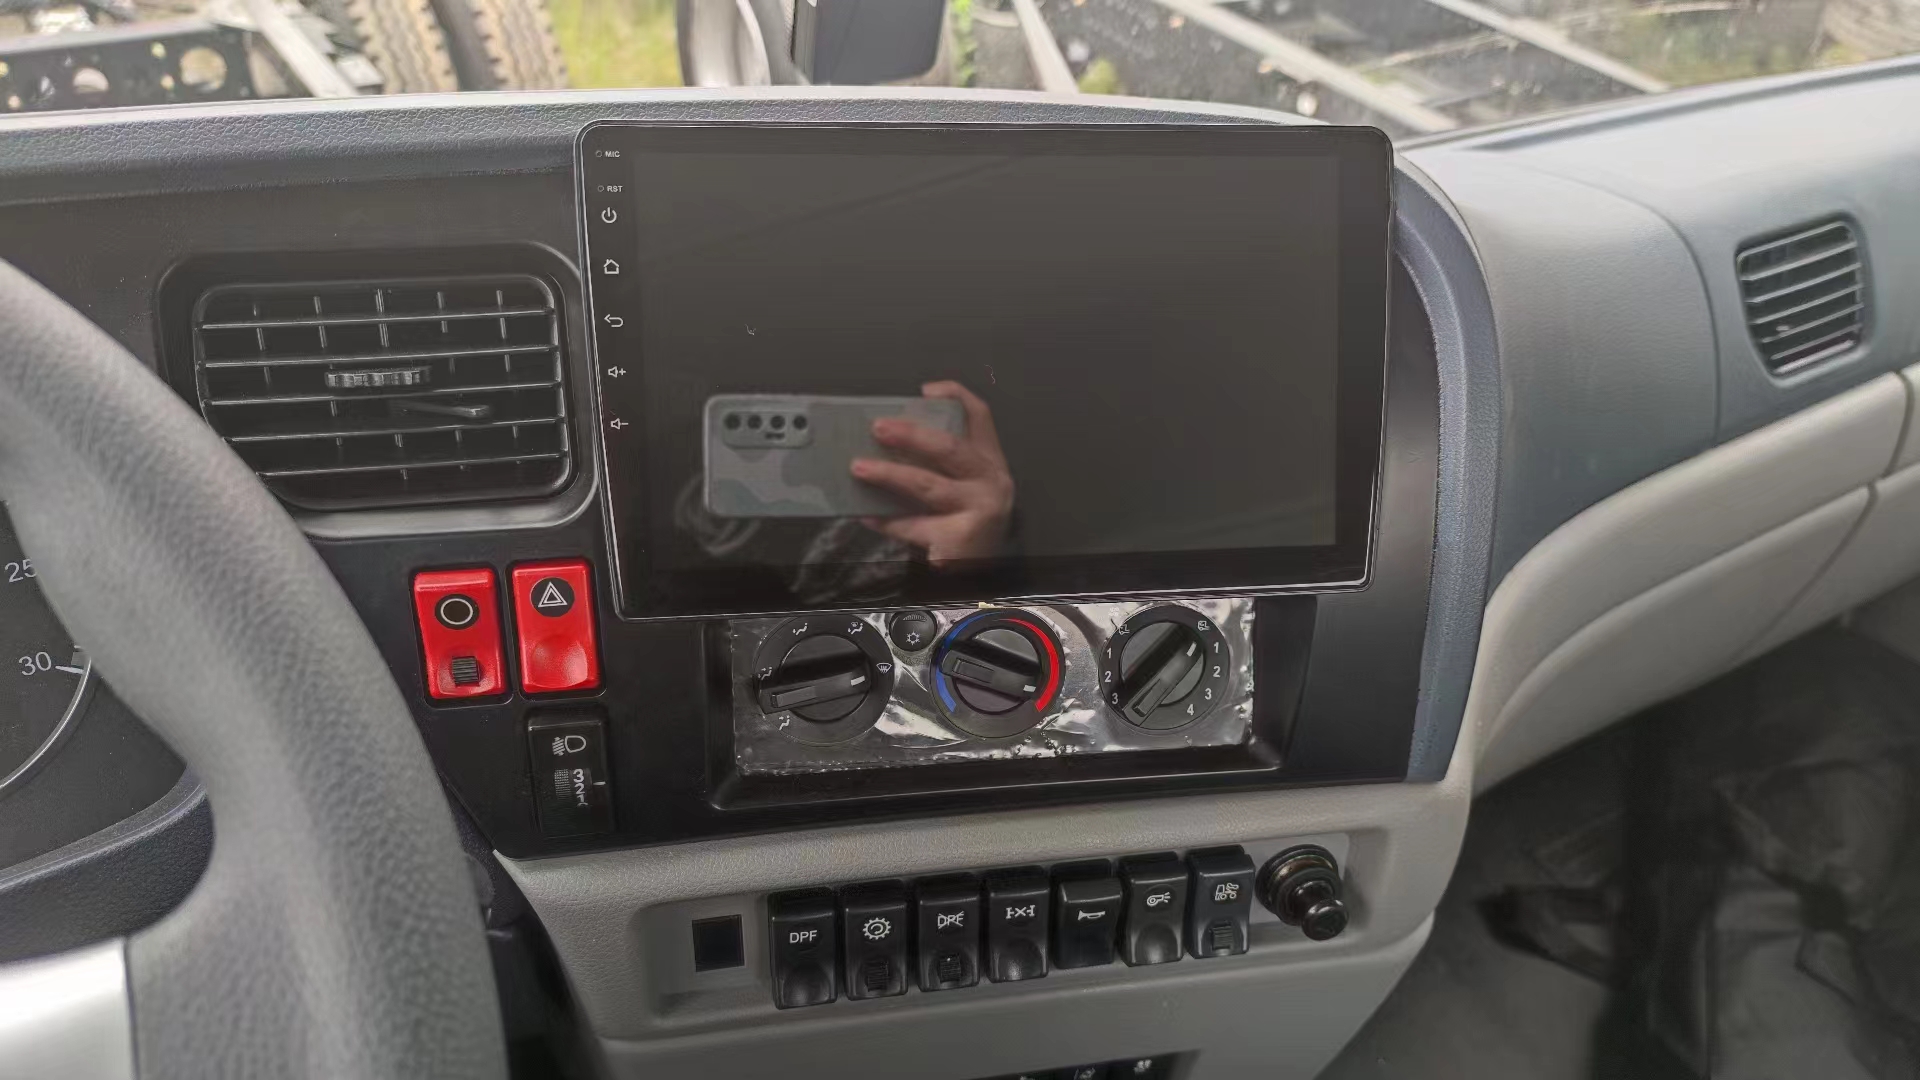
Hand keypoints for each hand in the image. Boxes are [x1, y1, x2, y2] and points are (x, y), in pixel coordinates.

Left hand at [850, 381, 1013, 564]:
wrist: (985, 566)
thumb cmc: (968, 518)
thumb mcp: (968, 484)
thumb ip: (942, 463)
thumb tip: (887, 443)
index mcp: (990, 461)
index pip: (980, 416)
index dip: (955, 396)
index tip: (924, 390)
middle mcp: (990, 481)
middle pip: (950, 448)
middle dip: (911, 435)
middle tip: (878, 428)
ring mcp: (978, 511)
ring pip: (928, 486)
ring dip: (889, 474)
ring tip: (859, 467)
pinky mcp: (960, 540)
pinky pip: (914, 526)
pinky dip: (887, 520)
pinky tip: (866, 513)